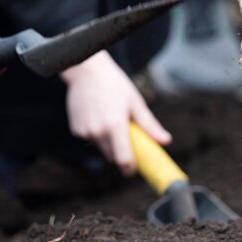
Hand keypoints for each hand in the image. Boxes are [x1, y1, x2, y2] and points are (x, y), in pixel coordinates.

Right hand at [62, 51, 170, 174]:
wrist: (85, 70)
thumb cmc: (115, 84)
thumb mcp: (135, 103)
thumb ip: (149, 125)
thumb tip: (166, 141)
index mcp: (115, 126)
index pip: (123, 159)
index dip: (130, 168)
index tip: (133, 170)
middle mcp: (98, 132)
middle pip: (112, 156)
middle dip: (121, 154)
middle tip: (128, 140)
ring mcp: (85, 131)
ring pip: (101, 148)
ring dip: (109, 143)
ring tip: (111, 119)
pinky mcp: (76, 129)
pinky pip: (90, 140)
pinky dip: (97, 135)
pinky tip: (98, 116)